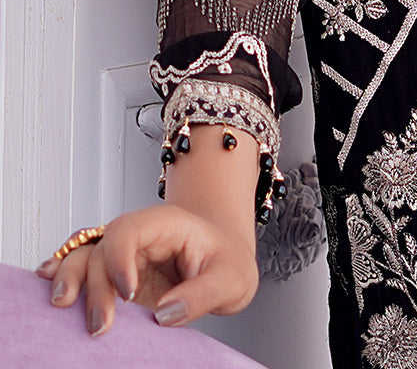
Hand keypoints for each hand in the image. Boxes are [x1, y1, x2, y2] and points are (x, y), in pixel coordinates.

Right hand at [35, 204, 258, 336]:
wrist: (225, 257)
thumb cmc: (228, 261)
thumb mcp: (231, 279)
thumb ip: (202, 295)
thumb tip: (164, 315)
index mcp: (165, 226)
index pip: (129, 231)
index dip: (119, 260)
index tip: (128, 295)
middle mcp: (138, 236)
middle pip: (101, 248)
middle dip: (94, 285)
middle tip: (100, 327)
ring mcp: (124, 256)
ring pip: (83, 255)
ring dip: (69, 278)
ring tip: (60, 305)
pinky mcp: (115, 277)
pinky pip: (83, 268)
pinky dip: (63, 274)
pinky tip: (47, 285)